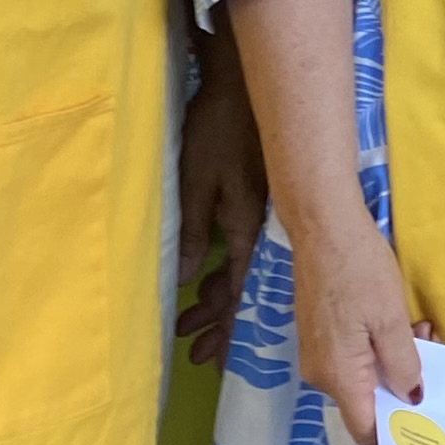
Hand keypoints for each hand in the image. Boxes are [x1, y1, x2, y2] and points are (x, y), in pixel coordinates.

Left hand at [173, 47, 270, 373]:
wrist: (242, 87)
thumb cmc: (216, 133)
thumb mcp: (196, 184)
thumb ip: (192, 234)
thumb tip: (186, 283)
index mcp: (248, 230)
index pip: (239, 293)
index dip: (225, 327)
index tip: (210, 357)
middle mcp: (259, 231)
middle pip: (241, 289)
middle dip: (217, 322)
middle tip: (194, 352)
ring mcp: (258, 218)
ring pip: (238, 271)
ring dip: (214, 298)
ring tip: (189, 322)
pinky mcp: (253, 205)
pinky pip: (238, 252)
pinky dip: (220, 272)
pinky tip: (204, 278)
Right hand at [289, 204, 424, 436]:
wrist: (322, 227)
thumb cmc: (359, 270)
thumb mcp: (392, 319)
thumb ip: (404, 366)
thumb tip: (411, 398)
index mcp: (339, 377)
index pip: (365, 431)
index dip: (396, 431)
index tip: (428, 415)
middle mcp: (321, 375)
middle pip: (367, 402)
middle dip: (404, 384)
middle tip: (432, 345)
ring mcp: (316, 355)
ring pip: (363, 378)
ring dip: (394, 361)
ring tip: (420, 326)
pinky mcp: (318, 336)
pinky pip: (352, 359)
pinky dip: (376, 347)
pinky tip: (396, 320)